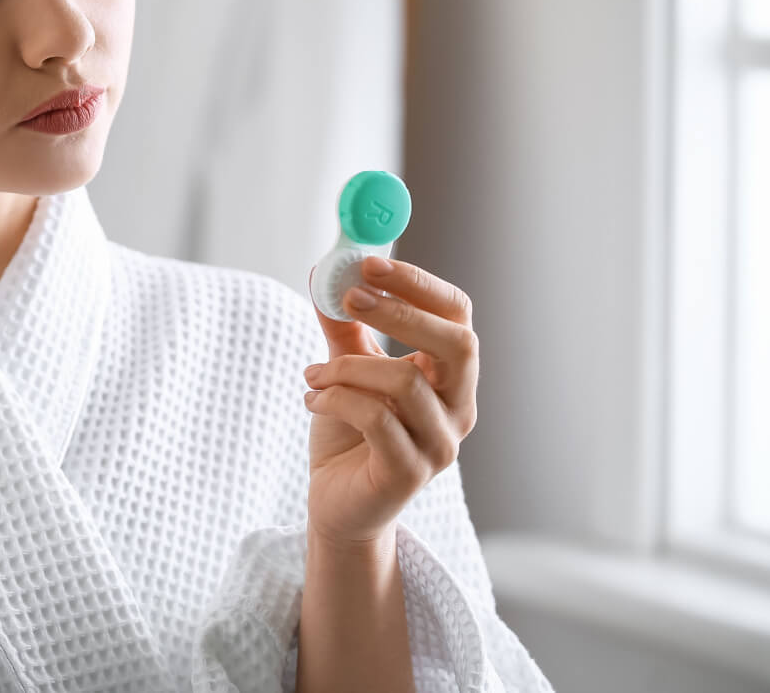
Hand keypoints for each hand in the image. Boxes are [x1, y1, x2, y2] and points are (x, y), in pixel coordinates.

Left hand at [301, 257, 478, 544]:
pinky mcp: (409, 474)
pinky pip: (376, 420)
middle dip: (402, 313)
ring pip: (405, 383)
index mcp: (449, 377)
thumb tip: (324, 270)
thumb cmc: (349, 435)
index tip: (367, 263)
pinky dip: (336, 399)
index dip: (417, 284)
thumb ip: (342, 325)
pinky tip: (312, 400)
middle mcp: (457, 409)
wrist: (336, 505)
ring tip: (312, 375)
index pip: (457, 316)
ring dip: (346, 369)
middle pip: (457, 344)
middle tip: (348, 297)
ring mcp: (439, 445)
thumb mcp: (346, 369)